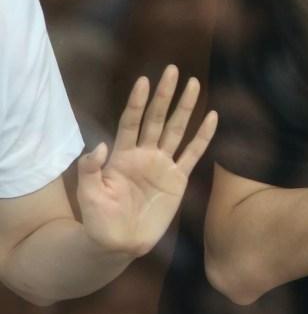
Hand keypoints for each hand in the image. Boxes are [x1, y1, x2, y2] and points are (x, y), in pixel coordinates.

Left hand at [77, 66, 217, 255]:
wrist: (119, 243)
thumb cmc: (98, 219)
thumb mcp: (88, 194)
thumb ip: (91, 169)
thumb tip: (100, 144)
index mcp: (122, 156)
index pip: (131, 122)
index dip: (137, 102)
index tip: (144, 80)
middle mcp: (144, 154)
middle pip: (157, 118)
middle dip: (165, 95)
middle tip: (173, 70)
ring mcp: (162, 165)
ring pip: (177, 130)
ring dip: (185, 107)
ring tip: (194, 84)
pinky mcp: (178, 179)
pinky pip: (193, 153)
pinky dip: (204, 136)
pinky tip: (212, 117)